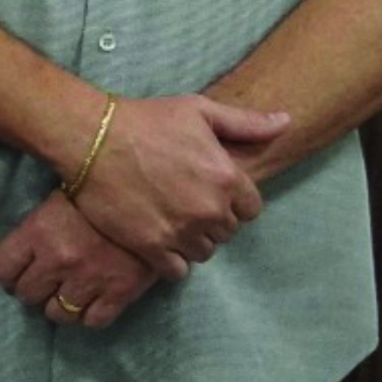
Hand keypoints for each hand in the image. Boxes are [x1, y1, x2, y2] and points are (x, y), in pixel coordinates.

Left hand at [0, 192, 159, 329]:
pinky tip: (95, 299)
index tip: (18, 273)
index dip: (9, 274)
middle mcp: (59, 258)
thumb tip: (24, 255)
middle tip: (48, 282)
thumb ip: (39, 228)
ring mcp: (89, 279)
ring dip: (61, 306)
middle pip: (27, 295)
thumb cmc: (104, 190)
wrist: (158, 192)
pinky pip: (92, 322)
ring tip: (71, 291)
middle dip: (35, 290)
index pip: (2, 269)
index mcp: (39, 230)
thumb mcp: (62, 197)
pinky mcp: (120, 292)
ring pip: (57, 314)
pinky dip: (90, 315)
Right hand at [67, 93, 290, 277]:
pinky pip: (177, 271)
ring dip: (193, 241)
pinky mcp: (151, 247)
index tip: (213, 193)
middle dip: (213, 220)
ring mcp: (181, 231)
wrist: (94, 138)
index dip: (234, 202)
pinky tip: (160, 242)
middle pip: (227, 232)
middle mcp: (209, 209)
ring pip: (204, 252)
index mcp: (227, 177)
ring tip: (173, 222)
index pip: (251, 209)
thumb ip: (247, 123)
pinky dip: (172, 261)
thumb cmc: (147, 120)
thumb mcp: (200, 111)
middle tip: (188, 204)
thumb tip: (286, 122)